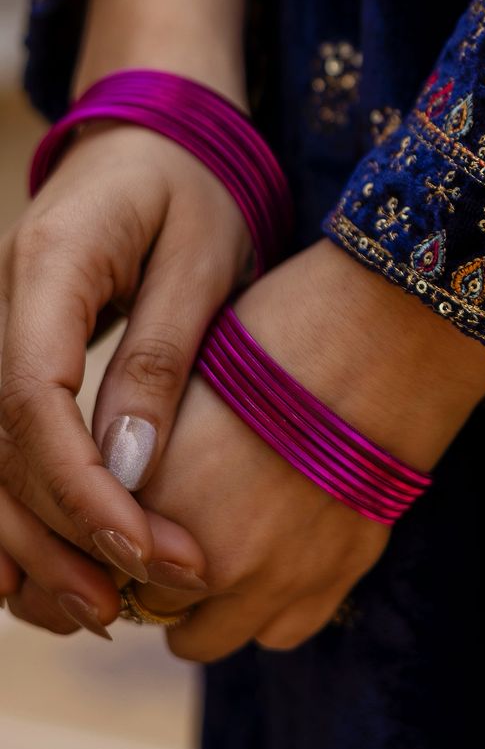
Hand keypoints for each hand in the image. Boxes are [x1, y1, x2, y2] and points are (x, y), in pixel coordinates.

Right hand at [0, 0, 249, 634]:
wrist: (156, 137)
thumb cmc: (192, 187)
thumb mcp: (201, 259)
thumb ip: (160, 359)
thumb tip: (129, 472)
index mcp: (49, 267)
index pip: (31, 397)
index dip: (78, 488)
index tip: (140, 550)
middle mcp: (2, 305)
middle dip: (59, 535)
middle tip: (130, 604)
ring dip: (31, 542)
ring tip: (98, 611)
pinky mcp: (13, 359)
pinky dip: (16, 515)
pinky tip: (45, 580)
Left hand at [130, 239, 484, 659]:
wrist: (387, 334)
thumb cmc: (282, 334)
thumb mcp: (186, 382)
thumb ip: (143, 455)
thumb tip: (124, 485)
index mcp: (149, 503)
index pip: (104, 555)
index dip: (117, 529)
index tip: (133, 508)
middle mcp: (205, 559)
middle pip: (151, 607)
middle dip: (155, 574)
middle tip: (178, 526)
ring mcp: (277, 579)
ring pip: (209, 638)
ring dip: (206, 604)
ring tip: (226, 543)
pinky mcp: (337, 578)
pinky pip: (281, 630)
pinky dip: (270, 604)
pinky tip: (279, 553)